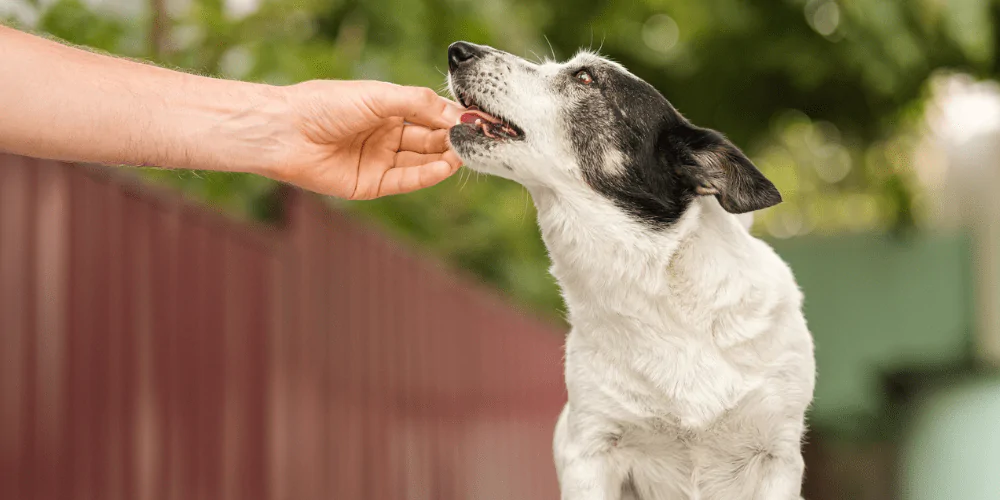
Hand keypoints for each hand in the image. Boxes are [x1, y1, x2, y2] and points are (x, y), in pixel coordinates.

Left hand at [266, 80, 463, 198]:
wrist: (286, 131)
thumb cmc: (325, 105)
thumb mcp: (378, 96)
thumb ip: (418, 103)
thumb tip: (455, 113)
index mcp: (386, 109)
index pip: (429, 114)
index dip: (451, 117)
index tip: (476, 119)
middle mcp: (385, 136)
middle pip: (428, 139)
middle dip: (451, 138)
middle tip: (475, 138)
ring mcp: (379, 161)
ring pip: (420, 161)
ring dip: (443, 157)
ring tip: (464, 152)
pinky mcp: (371, 185)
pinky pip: (406, 181)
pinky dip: (427, 175)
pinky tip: (444, 166)